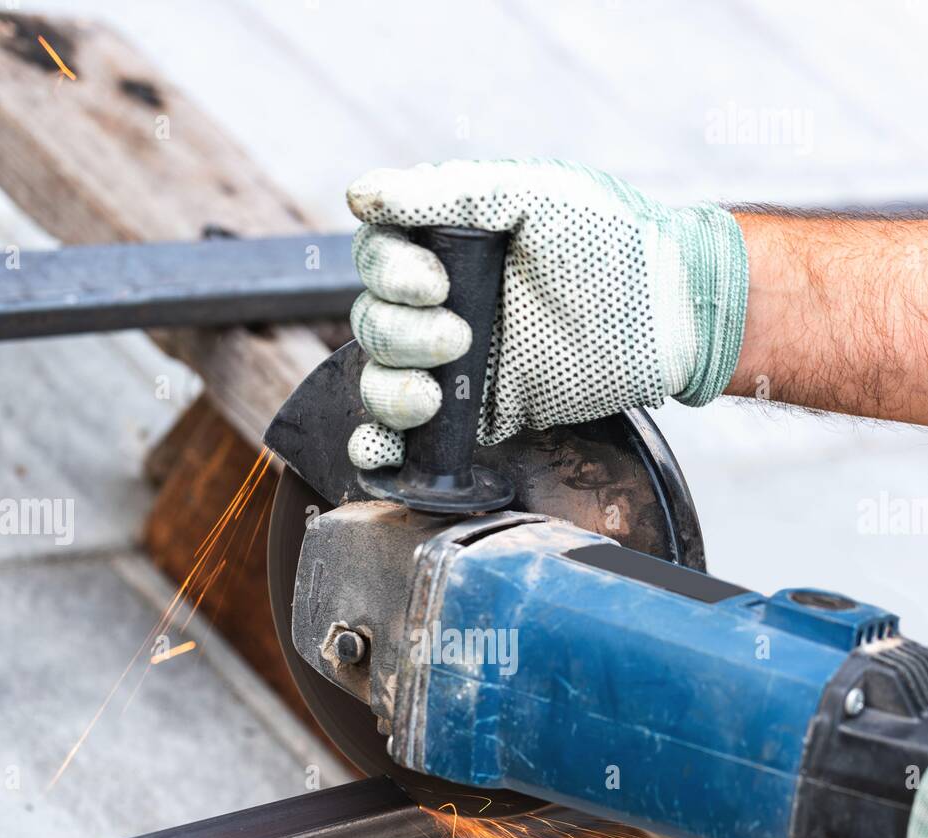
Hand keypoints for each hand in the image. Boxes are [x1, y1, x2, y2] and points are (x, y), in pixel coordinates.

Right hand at [344, 158, 747, 468]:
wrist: (670, 313)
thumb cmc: (611, 242)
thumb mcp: (529, 194)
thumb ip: (447, 193)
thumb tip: (362, 196)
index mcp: (450, 245)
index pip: (377, 258)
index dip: (389, 274)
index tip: (435, 282)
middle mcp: (445, 303)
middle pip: (372, 322)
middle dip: (402, 334)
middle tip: (464, 334)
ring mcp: (458, 363)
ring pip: (380, 379)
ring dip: (392, 388)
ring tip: (435, 394)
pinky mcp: (478, 414)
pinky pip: (410, 436)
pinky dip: (381, 445)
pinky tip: (381, 448)